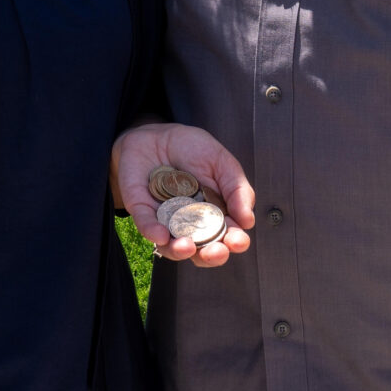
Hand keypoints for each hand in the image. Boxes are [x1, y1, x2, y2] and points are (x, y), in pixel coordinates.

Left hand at [111, 124, 255, 267]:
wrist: (157, 134)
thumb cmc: (193, 149)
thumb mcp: (222, 163)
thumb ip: (238, 190)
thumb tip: (248, 221)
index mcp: (215, 214)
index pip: (227, 236)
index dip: (234, 242)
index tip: (238, 241)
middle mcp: (190, 224)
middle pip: (201, 251)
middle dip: (210, 256)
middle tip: (216, 251)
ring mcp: (166, 221)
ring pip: (171, 246)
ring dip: (180, 251)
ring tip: (187, 246)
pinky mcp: (143, 211)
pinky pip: (146, 225)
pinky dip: (153, 231)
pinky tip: (161, 235)